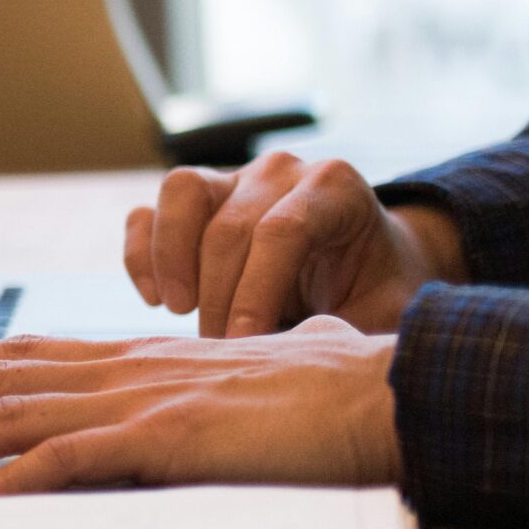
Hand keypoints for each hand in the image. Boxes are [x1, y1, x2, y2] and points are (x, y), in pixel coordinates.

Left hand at [0, 319, 402, 495]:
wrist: (392, 390)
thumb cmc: (336, 386)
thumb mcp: (256, 374)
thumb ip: (227, 379)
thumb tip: (245, 368)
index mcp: (137, 358)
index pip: (19, 354)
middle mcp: (124, 370)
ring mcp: (142, 401)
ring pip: (8, 416)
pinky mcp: (168, 440)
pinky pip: (71, 462)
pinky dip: (11, 482)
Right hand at [125, 151, 466, 336]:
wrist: (363, 266)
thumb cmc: (375, 292)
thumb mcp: (386, 312)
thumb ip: (355, 328)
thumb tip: (309, 358)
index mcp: (334, 187)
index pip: (283, 230)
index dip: (257, 290)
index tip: (244, 342)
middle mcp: (280, 171)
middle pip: (229, 226)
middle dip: (219, 296)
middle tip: (221, 350)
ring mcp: (232, 177)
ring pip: (180, 194)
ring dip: (172, 260)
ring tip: (181, 312)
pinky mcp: (194, 198)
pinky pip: (148, 213)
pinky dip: (142, 256)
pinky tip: (157, 300)